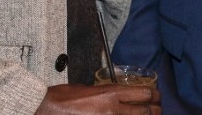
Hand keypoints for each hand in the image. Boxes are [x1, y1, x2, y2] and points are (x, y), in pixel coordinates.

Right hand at [35, 83, 160, 113]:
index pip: (145, 93)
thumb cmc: (61, 98)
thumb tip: (117, 96)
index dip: (154, 95)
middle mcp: (113, 110)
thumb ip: (106, 93)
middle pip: (147, 112)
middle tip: (157, 109)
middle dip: (155, 110)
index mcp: (110, 94)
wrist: (44, 110)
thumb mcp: (87, 88)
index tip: (156, 96)